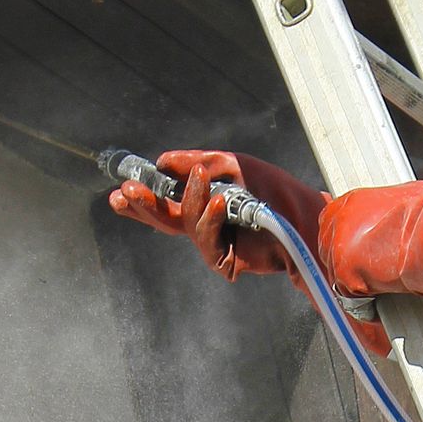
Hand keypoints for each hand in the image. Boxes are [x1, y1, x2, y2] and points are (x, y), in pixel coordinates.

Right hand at [109, 149, 324, 279]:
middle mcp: (203, 226)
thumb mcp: (231, 165)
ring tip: (202, 176)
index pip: (164, 203)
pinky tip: (219, 203)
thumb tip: (164, 161)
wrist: (304, 214)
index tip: (118, 191)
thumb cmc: (272, 189)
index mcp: (201, 205)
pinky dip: (211, 219)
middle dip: (144, 205)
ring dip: (190, 199)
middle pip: (164, 220)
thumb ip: (198, 162)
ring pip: (185, 225)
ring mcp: (213, 244)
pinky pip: (207, 239)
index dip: (140, 200)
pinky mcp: (224, 260)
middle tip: (126, 192)